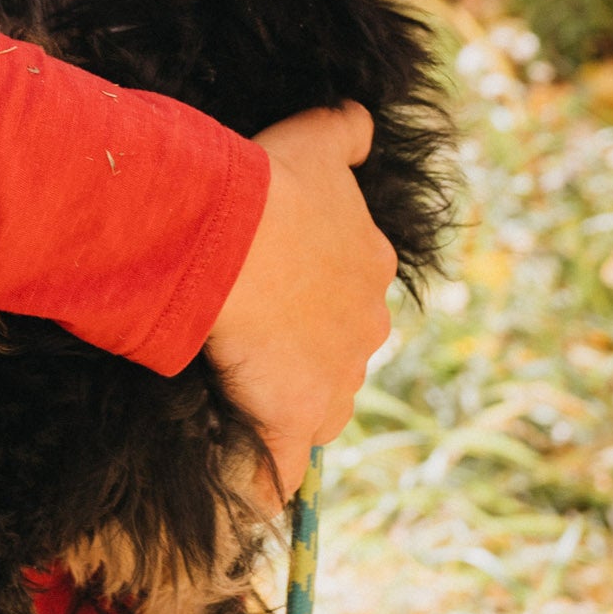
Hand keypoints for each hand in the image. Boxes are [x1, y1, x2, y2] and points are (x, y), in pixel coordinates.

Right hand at [206, 103, 389, 503]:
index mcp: (372, 264)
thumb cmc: (273, 185)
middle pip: (346, 352)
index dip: (320, 296)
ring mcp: (334, 377)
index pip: (356, 293)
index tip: (287, 293)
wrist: (240, 238)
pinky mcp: (294, 416)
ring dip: (293, 407)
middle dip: (313, 353)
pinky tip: (255, 492)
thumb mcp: (317, 140)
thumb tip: (361, 121)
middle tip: (262, 341)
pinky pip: (284, 465)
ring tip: (249, 400)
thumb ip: (345, 131)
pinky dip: (271, 479)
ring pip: (323, 404)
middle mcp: (368, 325)